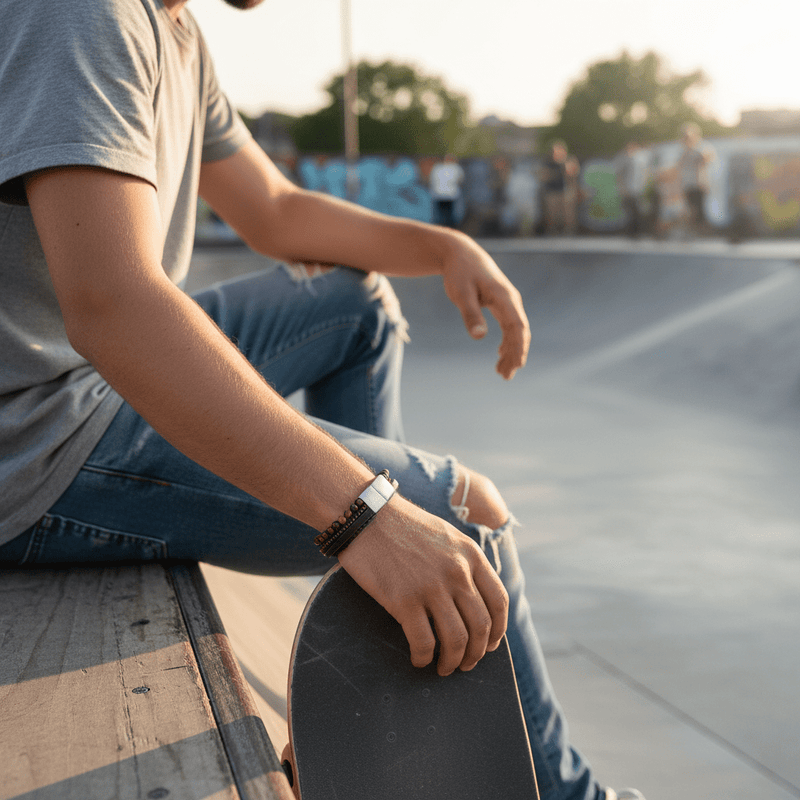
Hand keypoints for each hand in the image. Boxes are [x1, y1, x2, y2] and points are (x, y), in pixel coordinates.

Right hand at [337, 496, 508, 676]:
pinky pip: (423, 642)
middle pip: (480, 626)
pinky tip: (418, 659)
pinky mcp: (404, 600)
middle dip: (476, 653)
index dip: (498, 630)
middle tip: (466, 663)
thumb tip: (473, 597)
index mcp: (470, 555)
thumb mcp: (446, 535)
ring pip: (456, 640)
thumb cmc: (403, 525)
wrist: (367, 515)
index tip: (489, 644)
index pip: (499, 601)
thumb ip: (464, 562)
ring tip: (444, 668)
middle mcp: (457, 572)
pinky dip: (424, 657)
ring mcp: (431, 587)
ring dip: (452, 662)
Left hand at [440, 236, 529, 378]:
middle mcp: (511, 300)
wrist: (460, 253)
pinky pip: (510, 325)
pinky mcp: (501, 303)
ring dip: (511, 351)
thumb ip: (470, 314)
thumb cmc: (459, 272)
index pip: (517, 326)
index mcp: (504, 297)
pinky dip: (507, 341)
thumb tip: (479, 337)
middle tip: (505, 376)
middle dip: (515, 354)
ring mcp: (508, 301)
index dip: (518, 347)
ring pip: (516, 331)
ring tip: (501, 371)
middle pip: (520, 332)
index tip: (515, 366)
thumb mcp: (460, 293)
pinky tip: (500, 353)